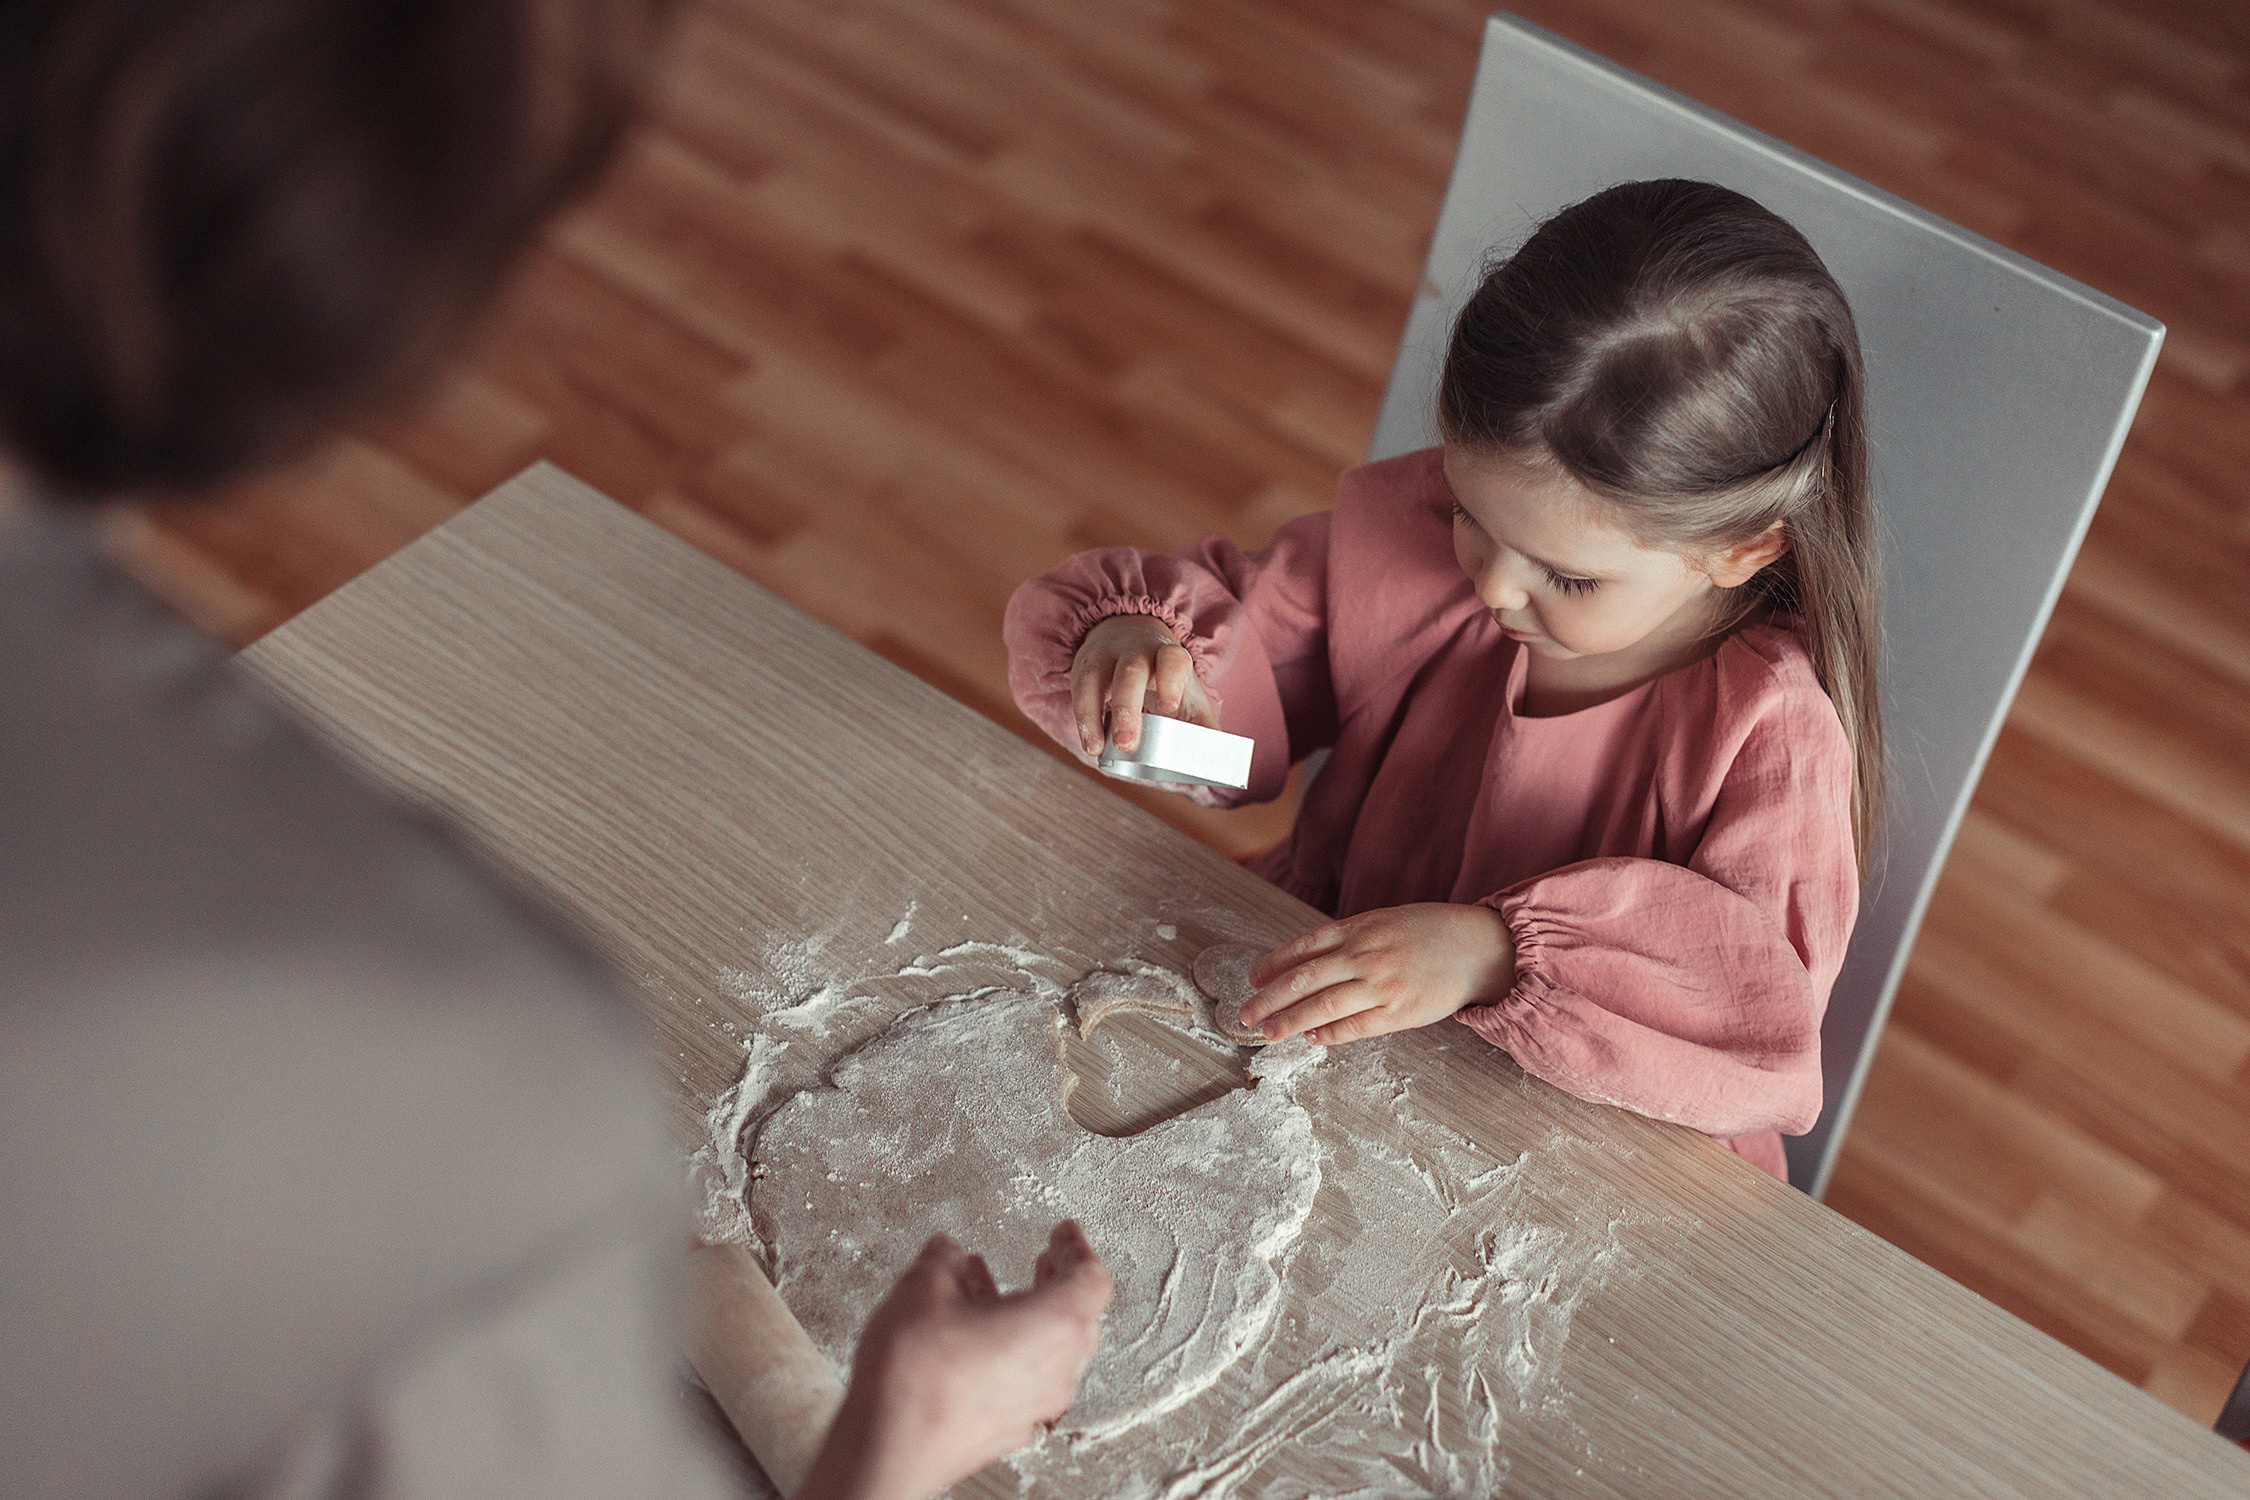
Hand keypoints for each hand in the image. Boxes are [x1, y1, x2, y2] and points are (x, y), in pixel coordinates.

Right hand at [796, 1222, 1112, 1499]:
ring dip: (1026, 1313)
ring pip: (1048, 1351)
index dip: (1078, 1248)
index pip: (1092, 1279)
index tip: (1066, 1233)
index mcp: (1055, 1325)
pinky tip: (968, 1332)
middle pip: (1078, 1318)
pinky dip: (1007, 1346)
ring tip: (991, 1286)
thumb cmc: (917, 1376)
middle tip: (1046, 1258)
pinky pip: (1022, 1378)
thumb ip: (944, 1259)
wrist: (889, 1448)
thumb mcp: (923, 1288)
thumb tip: (947, 1252)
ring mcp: (1034, 1406)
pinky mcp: (1006, 1429)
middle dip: (1058, 1282)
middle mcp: (1056, 1371)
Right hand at [1069, 614, 1217, 755]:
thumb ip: (1202, 725)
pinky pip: (1079, 691)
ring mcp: (1107, 657)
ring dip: (1094, 715)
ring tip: (1097, 749)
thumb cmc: (1165, 676)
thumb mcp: (1187, 694)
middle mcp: (1137, 652)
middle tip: (1126, 744)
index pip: (1172, 660)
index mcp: (1170, 657)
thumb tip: (1219, 762)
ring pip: (1096, 678)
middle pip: (1131, 673)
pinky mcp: (1085, 666)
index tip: (1168, 707)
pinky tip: (1089, 744)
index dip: (1170, 681)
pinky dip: (1083, 719)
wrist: (1130, 634)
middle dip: (1127, 708)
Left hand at [1241, 903, 1516, 1045]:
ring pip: (1323, 1006)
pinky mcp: (1399, 1012)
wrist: (1479, 947)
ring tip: (1267, 1031)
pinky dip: (1329, 1034)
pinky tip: (1311, 1039)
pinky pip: (1355, 1027)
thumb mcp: (1385, 921)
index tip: (1252, 977)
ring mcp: (1381, 984)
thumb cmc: (1431, 932)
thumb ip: (1350, 938)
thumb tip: (1311, 960)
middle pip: (1304, 978)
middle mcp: (1365, 955)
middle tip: (1245, 1013)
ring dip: (1290, 1021)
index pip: (1304, 946)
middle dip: (1270, 997)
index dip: (1274, 963)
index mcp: (1360, 928)